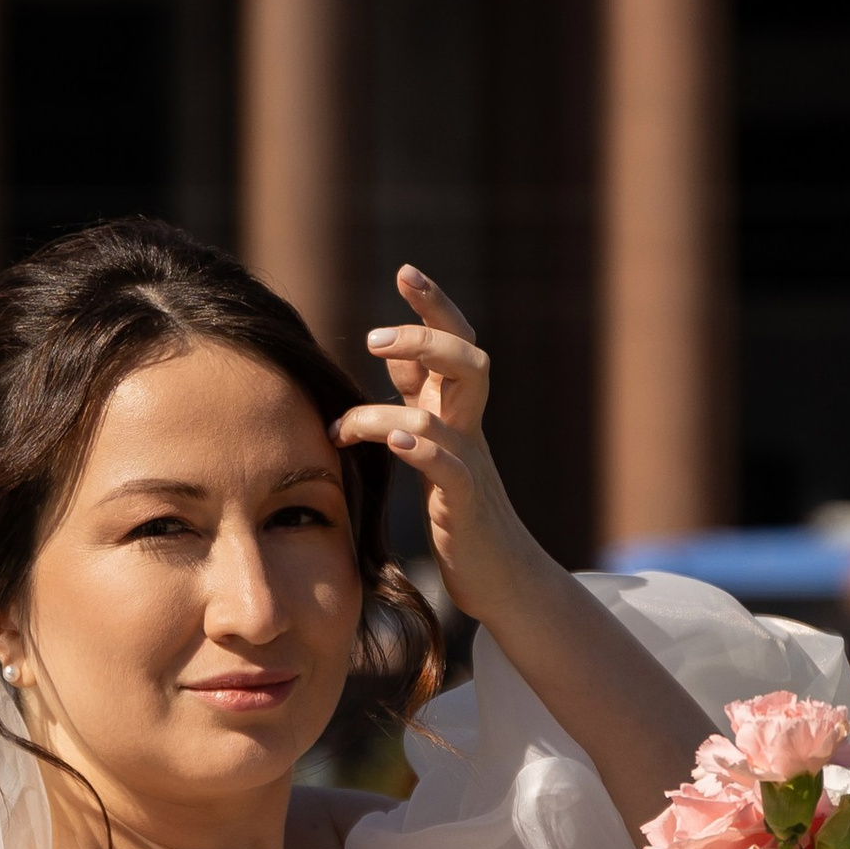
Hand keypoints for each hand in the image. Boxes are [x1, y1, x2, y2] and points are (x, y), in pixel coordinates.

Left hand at [331, 266, 539, 624]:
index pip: (453, 343)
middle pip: (467, 360)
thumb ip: (416, 402)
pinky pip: (451, 467)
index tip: (405, 270)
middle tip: (374, 339)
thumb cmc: (458, 512)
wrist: (501, 578)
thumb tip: (393, 358)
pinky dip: (423, 450)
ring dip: (392, 409)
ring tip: (349, 424)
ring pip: (451, 411)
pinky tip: (394, 444)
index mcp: (458, 411)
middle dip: (426, 337)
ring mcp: (471, 464)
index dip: (433, 306)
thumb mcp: (434, 447)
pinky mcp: (466, 504)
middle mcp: (469, 428)